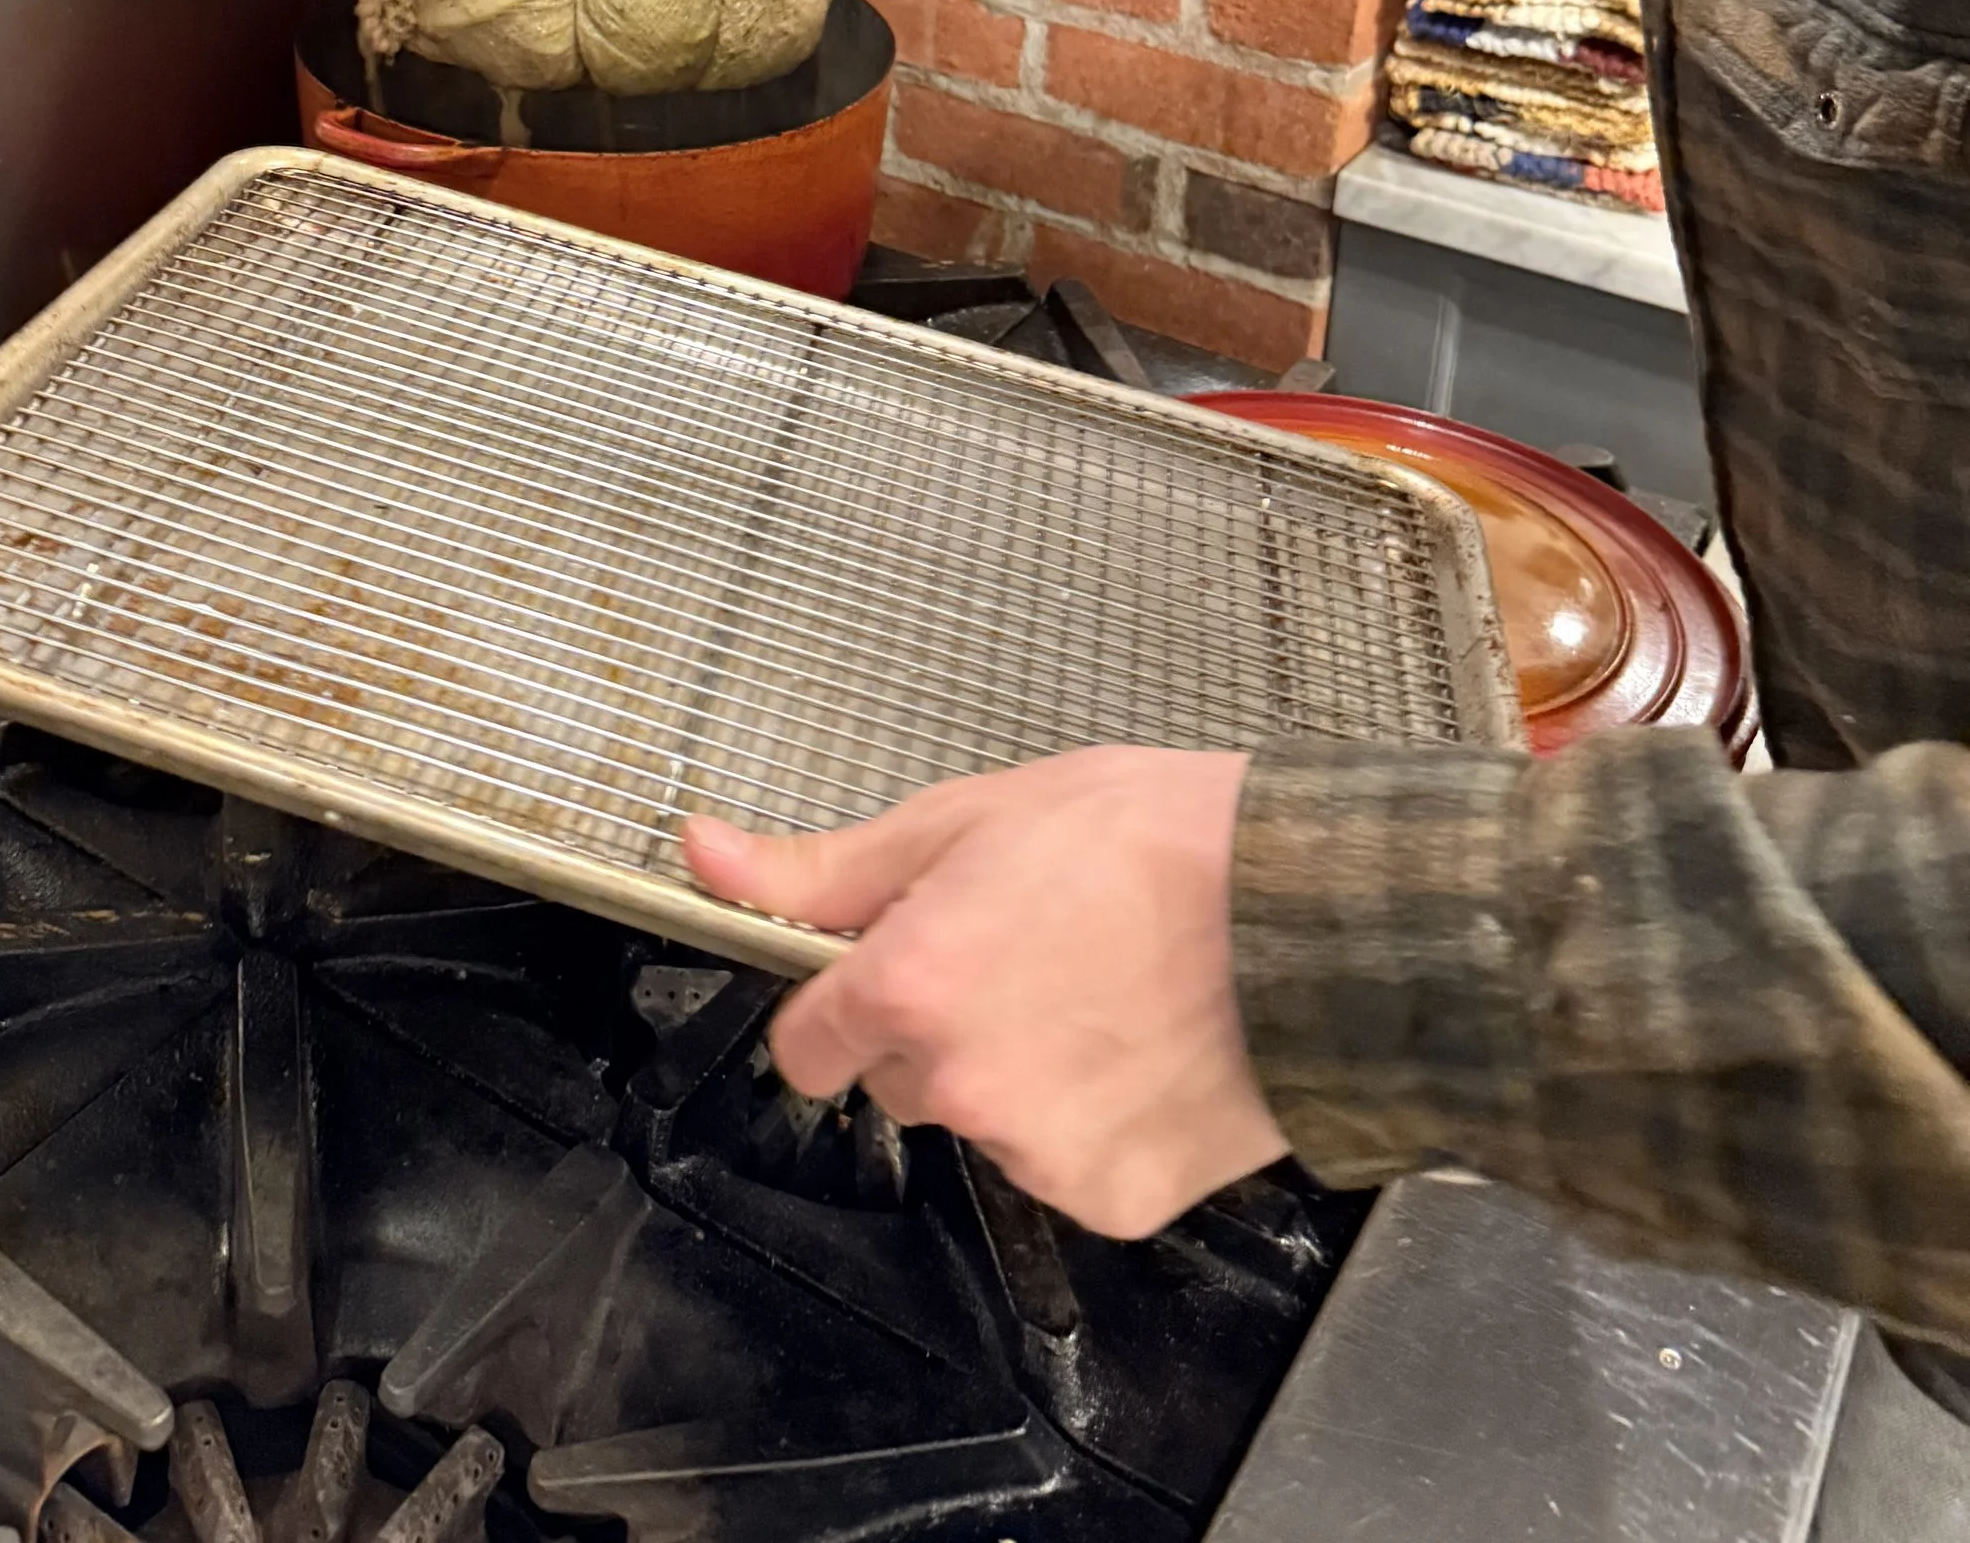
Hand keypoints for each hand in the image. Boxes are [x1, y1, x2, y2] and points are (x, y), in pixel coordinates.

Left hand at [683, 749, 1286, 1240]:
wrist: (1312, 915)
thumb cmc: (1157, 843)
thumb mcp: (970, 817)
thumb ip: (825, 866)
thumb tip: (705, 852)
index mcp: (911, 985)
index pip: (806, 1041)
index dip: (844, 999)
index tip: (895, 969)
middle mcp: (959, 1085)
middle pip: (898, 1079)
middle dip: (941, 1027)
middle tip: (1030, 954)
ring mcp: (1036, 1154)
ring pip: (985, 1121)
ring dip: (1021, 1075)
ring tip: (1105, 992)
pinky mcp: (1108, 1201)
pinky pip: (1064, 1167)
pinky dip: (1094, 1124)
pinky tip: (1144, 1052)